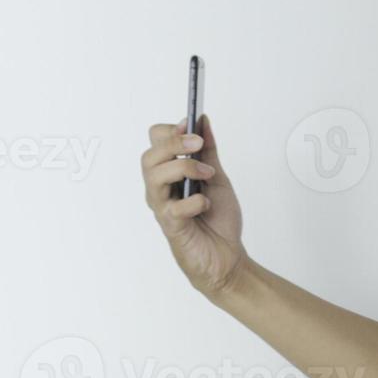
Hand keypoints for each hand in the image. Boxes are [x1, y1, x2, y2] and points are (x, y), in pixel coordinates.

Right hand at [141, 114, 247, 299]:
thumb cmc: (217, 220)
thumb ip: (209, 152)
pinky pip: (173, 208)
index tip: (191, 125)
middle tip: (199, 144)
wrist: (227, 256)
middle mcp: (160, 189)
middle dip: (174, 144)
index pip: (154, 143)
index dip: (170, 131)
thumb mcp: (217, 177)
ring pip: (154, 176)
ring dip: (185, 168)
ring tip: (208, 175)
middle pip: (149, 156)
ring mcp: (163, 208)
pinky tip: (205, 204)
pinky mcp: (171, 227)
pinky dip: (193, 201)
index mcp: (169, 174)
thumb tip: (203, 120)